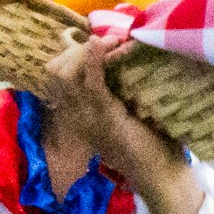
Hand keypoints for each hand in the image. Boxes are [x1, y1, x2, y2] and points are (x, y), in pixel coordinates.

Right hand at [40, 37, 205, 213]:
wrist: (158, 173)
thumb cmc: (149, 145)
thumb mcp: (126, 113)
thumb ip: (119, 91)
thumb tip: (125, 61)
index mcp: (77, 114)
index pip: (56, 77)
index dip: (69, 54)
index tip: (94, 41)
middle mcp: (75, 114)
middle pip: (55, 71)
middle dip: (76, 49)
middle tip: (104, 40)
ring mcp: (86, 116)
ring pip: (66, 73)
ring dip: (86, 51)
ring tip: (110, 41)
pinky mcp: (104, 114)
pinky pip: (90, 82)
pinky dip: (94, 59)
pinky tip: (102, 44)